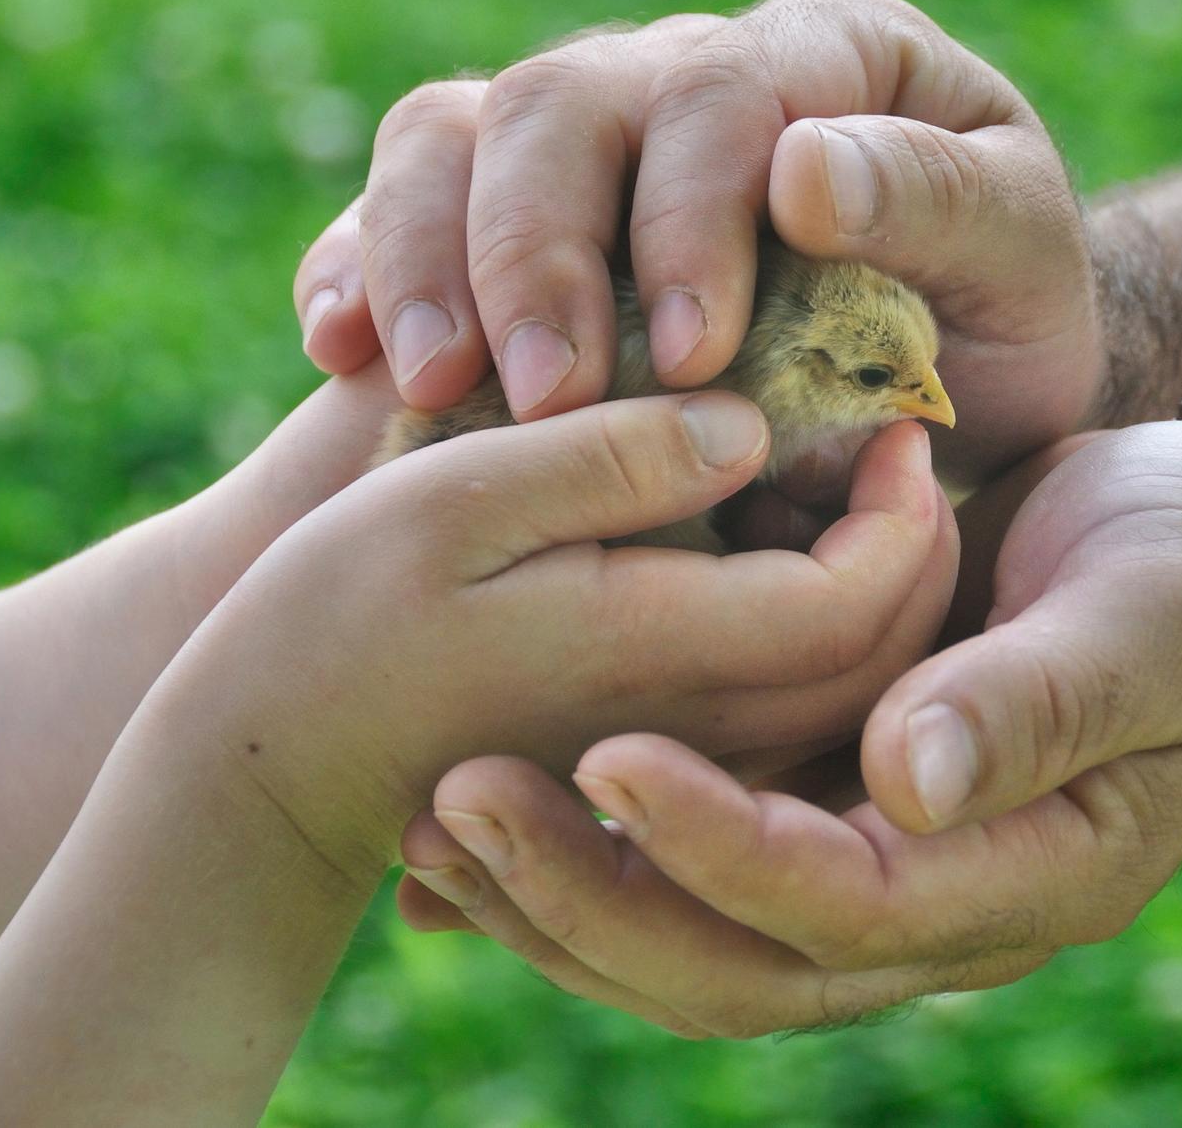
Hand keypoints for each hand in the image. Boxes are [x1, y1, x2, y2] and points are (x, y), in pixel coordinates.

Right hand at [142, 393, 956, 880]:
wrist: (264, 764)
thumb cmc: (334, 613)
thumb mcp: (454, 498)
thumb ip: (610, 458)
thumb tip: (748, 424)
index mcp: (661, 649)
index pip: (862, 596)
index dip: (904, 505)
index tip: (892, 414)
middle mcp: (697, 726)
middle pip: (883, 656)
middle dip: (918, 547)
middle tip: (896, 443)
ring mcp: (679, 760)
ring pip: (847, 695)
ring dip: (878, 590)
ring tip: (849, 485)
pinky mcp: (651, 766)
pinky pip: (789, 714)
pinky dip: (821, 632)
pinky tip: (778, 550)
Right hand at [293, 0, 1105, 479]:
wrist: (949, 377)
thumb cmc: (998, 321)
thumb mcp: (1017, 265)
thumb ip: (934, 203)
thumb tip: (804, 166)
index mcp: (827, 52)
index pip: (725, 91)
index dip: (691, 216)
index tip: (695, 354)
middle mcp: (691, 67)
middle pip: (564, 104)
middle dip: (540, 251)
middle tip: (549, 398)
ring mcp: (592, 129)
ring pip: (459, 133)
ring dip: (429, 260)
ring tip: (433, 389)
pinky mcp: (516, 205)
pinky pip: (409, 197)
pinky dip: (363, 266)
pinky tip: (343, 350)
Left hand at [394, 421, 1181, 1034]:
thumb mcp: (1146, 621)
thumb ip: (1038, 703)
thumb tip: (908, 780)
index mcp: (1025, 877)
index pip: (846, 904)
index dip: (727, 847)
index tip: (612, 756)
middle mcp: (933, 905)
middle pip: (736, 966)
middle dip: (593, 898)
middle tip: (461, 799)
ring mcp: (873, 869)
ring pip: (690, 943)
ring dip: (561, 891)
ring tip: (439, 805)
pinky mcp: (829, 811)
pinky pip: (689, 871)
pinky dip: (588, 846)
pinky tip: (490, 786)